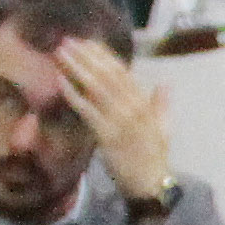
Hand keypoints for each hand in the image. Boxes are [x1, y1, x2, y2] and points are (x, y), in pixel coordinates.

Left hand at [53, 38, 178, 205]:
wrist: (149, 184)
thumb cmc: (154, 157)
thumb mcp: (164, 128)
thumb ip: (162, 105)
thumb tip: (165, 84)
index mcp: (144, 104)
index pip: (122, 72)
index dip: (104, 55)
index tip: (87, 42)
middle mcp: (133, 108)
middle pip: (106, 75)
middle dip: (86, 56)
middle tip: (67, 40)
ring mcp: (119, 121)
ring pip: (96, 88)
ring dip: (77, 68)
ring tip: (60, 54)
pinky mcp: (106, 135)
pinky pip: (86, 110)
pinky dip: (73, 94)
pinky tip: (60, 80)